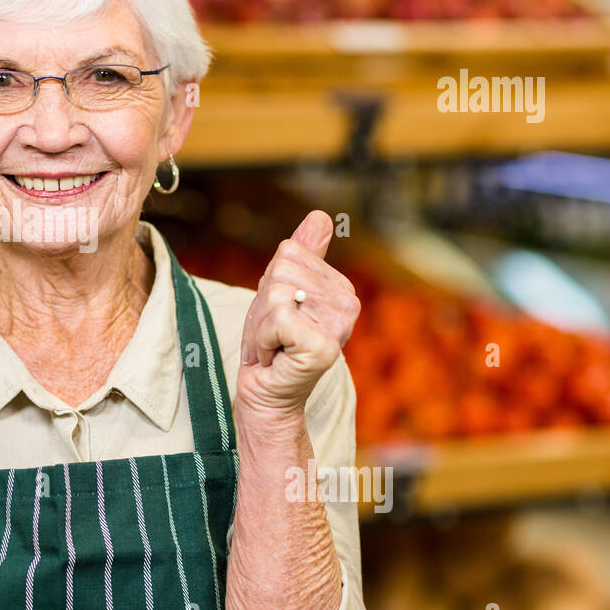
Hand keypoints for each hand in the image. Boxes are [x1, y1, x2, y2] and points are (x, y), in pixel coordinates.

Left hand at [237, 210, 359, 422]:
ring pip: (276, 293)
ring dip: (260, 325)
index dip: (268, 285)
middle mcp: (349, 304)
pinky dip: (261, 339)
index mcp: (342, 288)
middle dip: (262, 306)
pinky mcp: (324, 346)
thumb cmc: (272, 345)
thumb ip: (303, 254)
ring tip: (274, 347)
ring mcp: (340, 326)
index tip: (277, 317)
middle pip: (280, 271)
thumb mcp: (281, 291)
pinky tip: (274, 358)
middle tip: (272, 336)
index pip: (288, 253)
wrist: (267, 394)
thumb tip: (320, 215)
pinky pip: (276, 317)